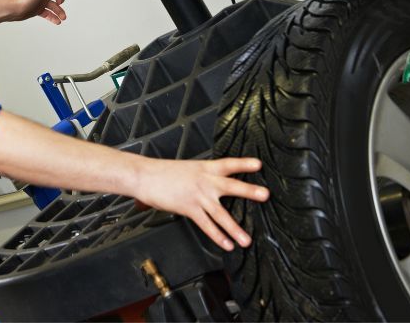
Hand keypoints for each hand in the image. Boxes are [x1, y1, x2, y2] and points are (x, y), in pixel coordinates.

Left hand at [11, 0, 66, 24]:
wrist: (16, 10)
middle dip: (60, 0)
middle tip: (60, 3)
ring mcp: (40, 0)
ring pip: (53, 6)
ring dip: (59, 11)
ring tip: (63, 16)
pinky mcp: (38, 9)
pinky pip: (48, 13)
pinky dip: (53, 17)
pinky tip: (57, 20)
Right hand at [134, 157, 268, 250]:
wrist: (144, 176)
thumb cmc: (162, 172)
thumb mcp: (186, 169)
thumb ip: (199, 176)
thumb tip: (206, 184)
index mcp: (204, 167)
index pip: (228, 164)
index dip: (244, 164)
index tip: (259, 164)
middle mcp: (204, 181)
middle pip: (231, 186)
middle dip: (249, 191)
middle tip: (265, 195)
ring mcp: (198, 195)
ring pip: (221, 213)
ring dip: (235, 228)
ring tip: (247, 240)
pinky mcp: (189, 208)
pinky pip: (206, 225)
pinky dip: (217, 237)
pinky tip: (226, 244)